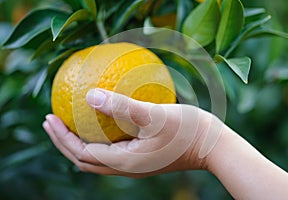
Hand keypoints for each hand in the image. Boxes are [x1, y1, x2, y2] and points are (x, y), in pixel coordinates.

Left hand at [43, 88, 221, 177]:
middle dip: (63, 142)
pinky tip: (101, 123)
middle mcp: (125, 168)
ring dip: (78, 142)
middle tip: (52, 120)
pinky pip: (110, 151)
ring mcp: (133, 165)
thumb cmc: (187, 130)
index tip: (50, 117)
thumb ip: (121, 106)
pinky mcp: (141, 158)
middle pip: (83, 160)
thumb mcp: (154, 115)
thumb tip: (89, 95)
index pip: (80, 152)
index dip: (61, 137)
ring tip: (69, 123)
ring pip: (95, 158)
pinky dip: (97, 140)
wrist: (211, 146)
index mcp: (123, 162)